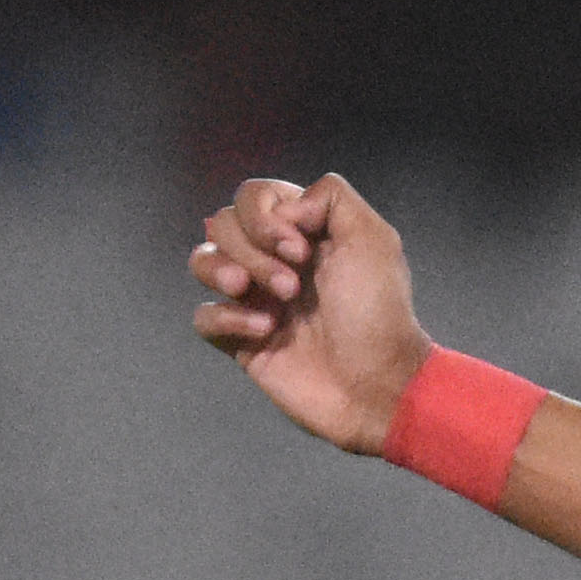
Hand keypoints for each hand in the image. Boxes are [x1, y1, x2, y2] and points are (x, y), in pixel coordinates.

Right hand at [187, 174, 432, 454]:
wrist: (374, 383)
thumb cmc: (378, 313)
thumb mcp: (372, 237)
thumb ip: (331, 196)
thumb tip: (284, 208)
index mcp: (303, 232)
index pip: (254, 196)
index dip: (266, 216)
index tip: (302, 250)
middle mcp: (273, 260)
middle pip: (223, 224)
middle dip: (253, 251)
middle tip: (291, 287)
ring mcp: (254, 300)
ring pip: (202, 261)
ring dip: (225, 272)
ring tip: (262, 300)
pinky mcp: (241, 342)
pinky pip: (203, 317)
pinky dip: (226, 319)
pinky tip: (263, 332)